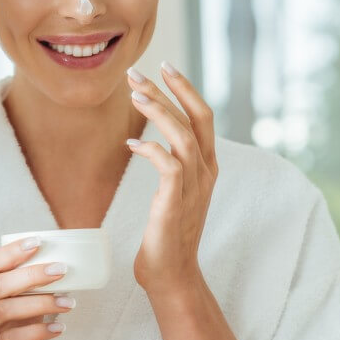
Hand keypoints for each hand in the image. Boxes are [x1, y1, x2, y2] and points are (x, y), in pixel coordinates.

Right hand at [0, 237, 73, 339]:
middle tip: (60, 270)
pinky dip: (36, 332)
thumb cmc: (11, 332)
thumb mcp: (18, 306)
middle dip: (31, 274)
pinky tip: (58, 328)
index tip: (38, 242)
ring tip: (68, 303)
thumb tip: (57, 266)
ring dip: (40, 303)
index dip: (11, 252)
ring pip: (5, 310)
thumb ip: (26, 288)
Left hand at [126, 62, 218, 296]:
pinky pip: (169, 165)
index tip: (164, 66)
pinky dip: (152, 149)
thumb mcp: (176, 189)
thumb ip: (173, 162)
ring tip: (134, 94)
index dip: (186, 88)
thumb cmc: (167, 231)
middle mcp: (206, 171)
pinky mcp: (176, 202)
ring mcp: (194, 187)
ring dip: (158, 111)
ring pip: (182, 136)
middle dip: (168, 89)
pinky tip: (132, 143)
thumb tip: (153, 137)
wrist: (171, 273)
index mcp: (207, 164)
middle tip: (137, 71)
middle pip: (195, 117)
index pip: (203, 115)